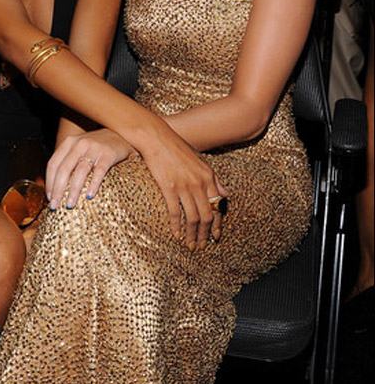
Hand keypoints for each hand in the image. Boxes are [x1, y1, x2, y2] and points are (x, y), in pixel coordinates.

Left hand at [46, 128, 136, 208]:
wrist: (120, 136)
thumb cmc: (95, 148)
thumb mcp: (78, 149)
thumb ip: (66, 162)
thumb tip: (53, 188)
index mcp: (68, 142)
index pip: (53, 164)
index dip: (49, 182)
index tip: (49, 198)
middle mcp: (79, 144)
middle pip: (64, 169)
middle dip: (58, 189)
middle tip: (55, 206)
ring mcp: (94, 148)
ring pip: (80, 172)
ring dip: (73, 190)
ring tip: (69, 205)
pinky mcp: (108, 155)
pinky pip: (99, 172)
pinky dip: (93, 184)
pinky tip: (89, 196)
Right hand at [138, 122, 227, 249]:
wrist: (157, 138)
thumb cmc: (177, 148)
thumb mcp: (201, 161)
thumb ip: (215, 179)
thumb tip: (226, 195)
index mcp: (208, 177)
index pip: (218, 207)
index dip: (218, 224)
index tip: (216, 237)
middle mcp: (199, 183)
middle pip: (207, 216)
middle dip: (206, 234)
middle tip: (202, 246)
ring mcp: (184, 186)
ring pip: (193, 218)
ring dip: (192, 235)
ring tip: (190, 245)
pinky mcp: (169, 187)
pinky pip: (175, 212)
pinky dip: (177, 226)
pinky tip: (176, 235)